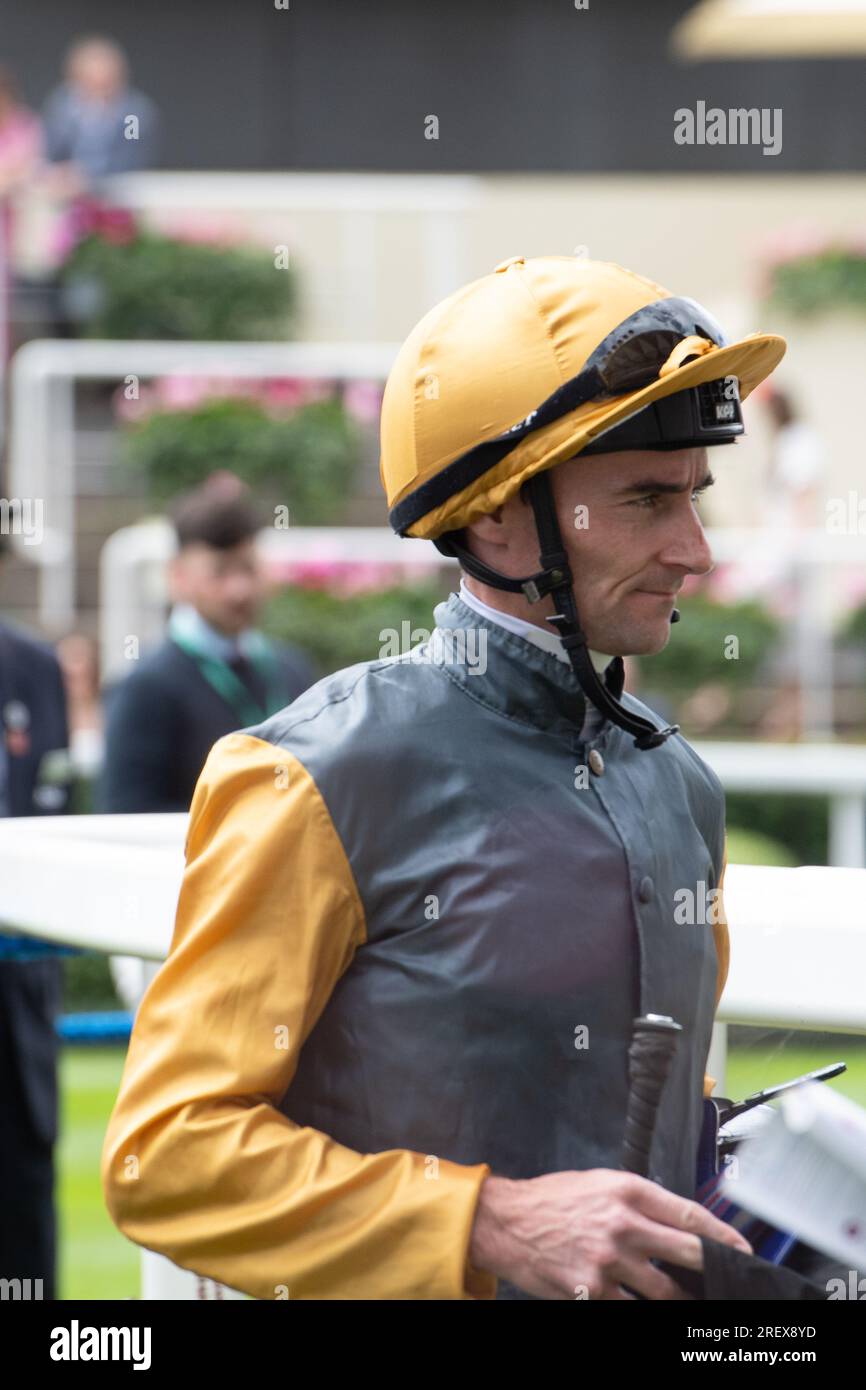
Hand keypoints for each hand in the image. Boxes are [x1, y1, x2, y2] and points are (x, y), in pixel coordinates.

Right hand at [469, 1168, 753, 1299]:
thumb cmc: (554, 1200)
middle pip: (688, 1252)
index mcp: (628, 1191)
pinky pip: (632, 1308)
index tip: (742, 1248)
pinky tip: (649, 1306)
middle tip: (730, 1279)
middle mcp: (623, 1224)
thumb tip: (677, 1222)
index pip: (689, 1214)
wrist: (508, 1222)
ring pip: (665, 1290)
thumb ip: (638, 1200)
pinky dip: (643, 1308)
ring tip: (690, 1300)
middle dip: (713, 1268)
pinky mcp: (593, 1290)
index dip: (722, 1234)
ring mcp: (610, 1261)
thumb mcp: (600, 1184)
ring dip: (680, 1298)